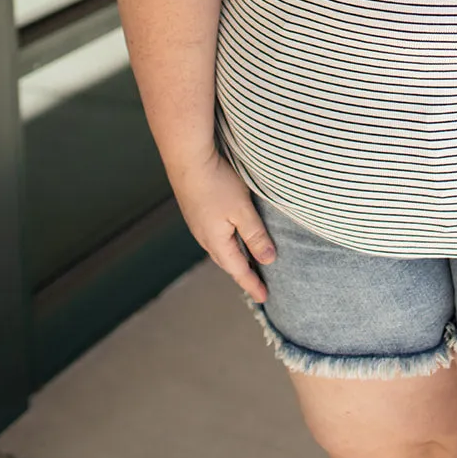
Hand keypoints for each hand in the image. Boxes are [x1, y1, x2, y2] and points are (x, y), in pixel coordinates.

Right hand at [170, 152, 275, 303]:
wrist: (188, 159)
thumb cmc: (217, 183)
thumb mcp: (243, 210)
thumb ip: (256, 236)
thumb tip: (268, 260)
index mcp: (217, 242)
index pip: (239, 270)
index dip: (252, 284)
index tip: (264, 298)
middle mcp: (204, 237)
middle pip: (227, 262)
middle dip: (243, 274)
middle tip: (257, 284)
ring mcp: (198, 225)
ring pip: (220, 248)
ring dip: (234, 258)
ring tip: (247, 263)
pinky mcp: (197, 212)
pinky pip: (214, 236)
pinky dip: (227, 243)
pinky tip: (231, 236)